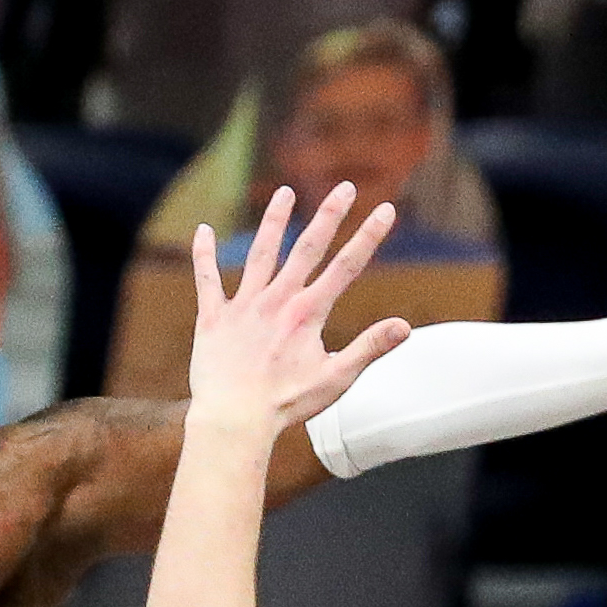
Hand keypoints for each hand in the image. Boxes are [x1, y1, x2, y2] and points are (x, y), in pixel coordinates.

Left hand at [186, 180, 404, 440]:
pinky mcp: (213, 318)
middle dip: (329, 215)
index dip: (369, 236)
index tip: (385, 210)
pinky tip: (202, 230)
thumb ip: (369, 348)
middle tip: (345, 188)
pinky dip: (204, 254)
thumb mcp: (336, 380)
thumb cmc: (286, 404)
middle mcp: (277, 300)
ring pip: (261, 253)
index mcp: (308, 313)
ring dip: (274, 220)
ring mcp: (243, 305)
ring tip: (285, 192)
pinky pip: (207, 279)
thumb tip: (404, 327)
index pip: (347, 266)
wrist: (234, 419)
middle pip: (308, 247)